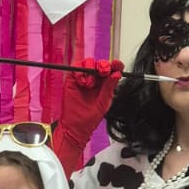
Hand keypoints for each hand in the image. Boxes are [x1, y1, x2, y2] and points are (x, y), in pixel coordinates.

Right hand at [52, 58, 124, 178]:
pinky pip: (76, 68)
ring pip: (88, 62)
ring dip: (90, 69)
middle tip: (103, 71)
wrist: (75, 126)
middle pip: (100, 63)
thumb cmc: (89, 118)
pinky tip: (82, 82)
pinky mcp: (72, 79)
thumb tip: (116, 74)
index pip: (112, 69)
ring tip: (89, 84)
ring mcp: (84, 78)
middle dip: (103, 65)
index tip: (116, 64)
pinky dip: (79, 72)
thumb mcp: (103, 103)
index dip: (115, 64)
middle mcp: (95, 79)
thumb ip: (109, 88)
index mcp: (106, 84)